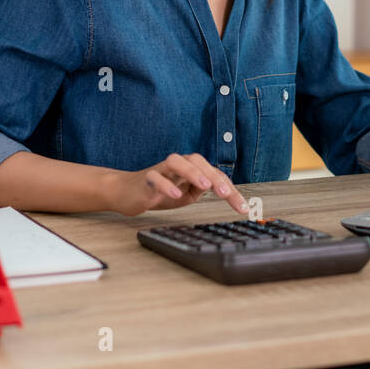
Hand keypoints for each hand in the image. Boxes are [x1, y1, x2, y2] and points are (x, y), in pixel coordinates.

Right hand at [109, 152, 249, 216]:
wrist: (127, 193)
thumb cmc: (159, 191)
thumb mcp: (187, 194)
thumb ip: (202, 189)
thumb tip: (223, 190)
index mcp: (191, 168)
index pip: (213, 174)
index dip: (230, 189)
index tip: (242, 207)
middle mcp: (178, 165)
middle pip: (198, 161)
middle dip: (213, 176)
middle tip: (224, 193)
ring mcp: (161, 169)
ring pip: (177, 161)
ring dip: (192, 172)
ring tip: (203, 185)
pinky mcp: (146, 178)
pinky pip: (156, 178)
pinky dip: (166, 184)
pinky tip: (174, 194)